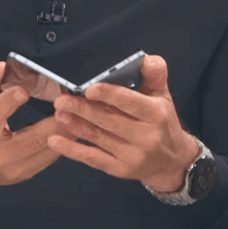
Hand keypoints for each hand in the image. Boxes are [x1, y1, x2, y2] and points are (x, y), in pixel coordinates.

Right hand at [0, 61, 73, 188]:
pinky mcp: (27, 173)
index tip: (25, 91)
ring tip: (79, 116)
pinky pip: (50, 158)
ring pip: (45, 150)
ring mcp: (14, 168)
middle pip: (31, 138)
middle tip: (69, 105)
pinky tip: (75, 129)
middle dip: (54, 122)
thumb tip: (0, 68)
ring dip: (66, 133)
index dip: (9, 102)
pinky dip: (64, 142)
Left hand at [47, 54, 198, 192]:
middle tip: (62, 100)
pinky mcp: (119, 169)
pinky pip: (93, 158)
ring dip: (75, 125)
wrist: (172, 162)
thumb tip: (144, 58)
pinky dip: (72, 150)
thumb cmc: (162, 122)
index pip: (131, 103)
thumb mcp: (163, 96)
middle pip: (110, 120)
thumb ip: (154, 74)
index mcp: (156, 114)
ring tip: (58, 113)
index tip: (90, 89)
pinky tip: (54, 141)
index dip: (110, 95)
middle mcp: (146, 136)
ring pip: (99, 138)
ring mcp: (132, 155)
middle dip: (84, 109)